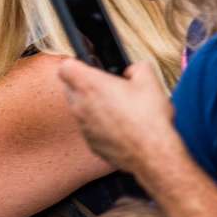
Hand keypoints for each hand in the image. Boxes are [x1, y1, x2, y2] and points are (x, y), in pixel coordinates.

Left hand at [59, 56, 174, 173]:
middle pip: (70, 88)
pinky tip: (119, 124)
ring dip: (91, 104)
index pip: (65, 68)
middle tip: (106, 85)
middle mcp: (80, 106)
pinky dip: (99, 124)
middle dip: (84, 84)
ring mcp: (82, 126)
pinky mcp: (89, 142)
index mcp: (90, 86)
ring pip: (79, 109)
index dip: (75, 64)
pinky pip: (89, 127)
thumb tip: (131, 70)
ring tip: (116, 105)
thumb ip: (136, 67)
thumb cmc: (148, 117)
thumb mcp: (149, 79)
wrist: (151, 152)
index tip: (86, 65)